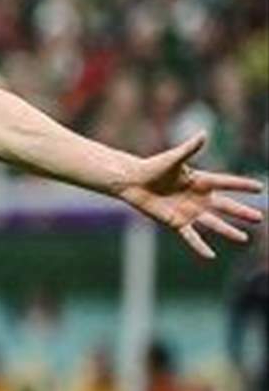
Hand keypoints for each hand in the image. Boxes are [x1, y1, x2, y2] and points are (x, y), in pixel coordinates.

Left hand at [120, 132, 263, 258]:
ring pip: (213, 223)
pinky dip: (200, 246)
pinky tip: (211, 256)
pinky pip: (191, 237)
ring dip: (228, 231)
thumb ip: (189, 149)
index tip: (260, 188)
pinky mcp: (176, 222)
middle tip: (259, 218)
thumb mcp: (173, 158)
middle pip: (224, 206)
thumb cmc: (153, 167)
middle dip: (241, 212)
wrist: (133, 182)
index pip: (226, 183)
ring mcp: (188, 211)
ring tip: (243, 238)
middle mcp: (198, 198)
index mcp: (200, 180)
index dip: (242, 185)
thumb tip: (204, 134)